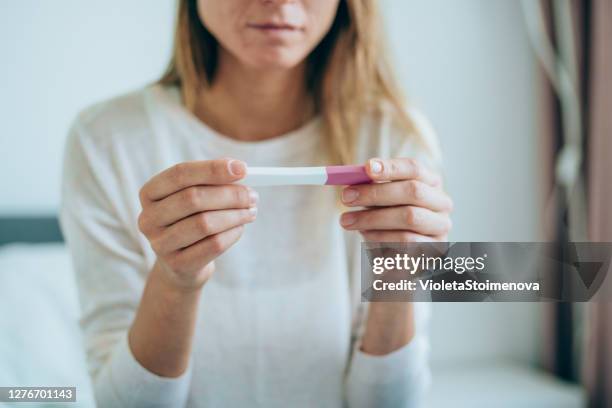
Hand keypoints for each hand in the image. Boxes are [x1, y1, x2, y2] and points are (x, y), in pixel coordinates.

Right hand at [137, 158, 257, 291]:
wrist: (181, 265)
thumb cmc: (191, 220)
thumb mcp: (195, 197)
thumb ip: (212, 180)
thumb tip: (238, 169)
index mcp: (150, 193)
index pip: (180, 174)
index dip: (212, 169)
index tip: (242, 168)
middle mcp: (149, 218)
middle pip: (193, 198)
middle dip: (230, 195)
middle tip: (252, 195)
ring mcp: (159, 244)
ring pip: (205, 224)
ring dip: (235, 215)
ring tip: (251, 212)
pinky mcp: (177, 264)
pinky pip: (213, 245)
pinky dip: (233, 233)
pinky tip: (240, 228)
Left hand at [339, 158, 452, 241]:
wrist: (395, 258)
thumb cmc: (385, 222)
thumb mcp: (377, 201)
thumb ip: (369, 187)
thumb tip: (349, 177)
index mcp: (430, 183)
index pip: (414, 168)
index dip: (391, 167)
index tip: (366, 168)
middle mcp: (441, 203)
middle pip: (413, 191)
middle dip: (376, 193)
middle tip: (346, 197)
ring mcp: (440, 228)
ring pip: (409, 217)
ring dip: (372, 218)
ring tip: (347, 220)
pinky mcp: (434, 250)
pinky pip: (406, 241)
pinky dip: (380, 237)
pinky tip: (364, 235)